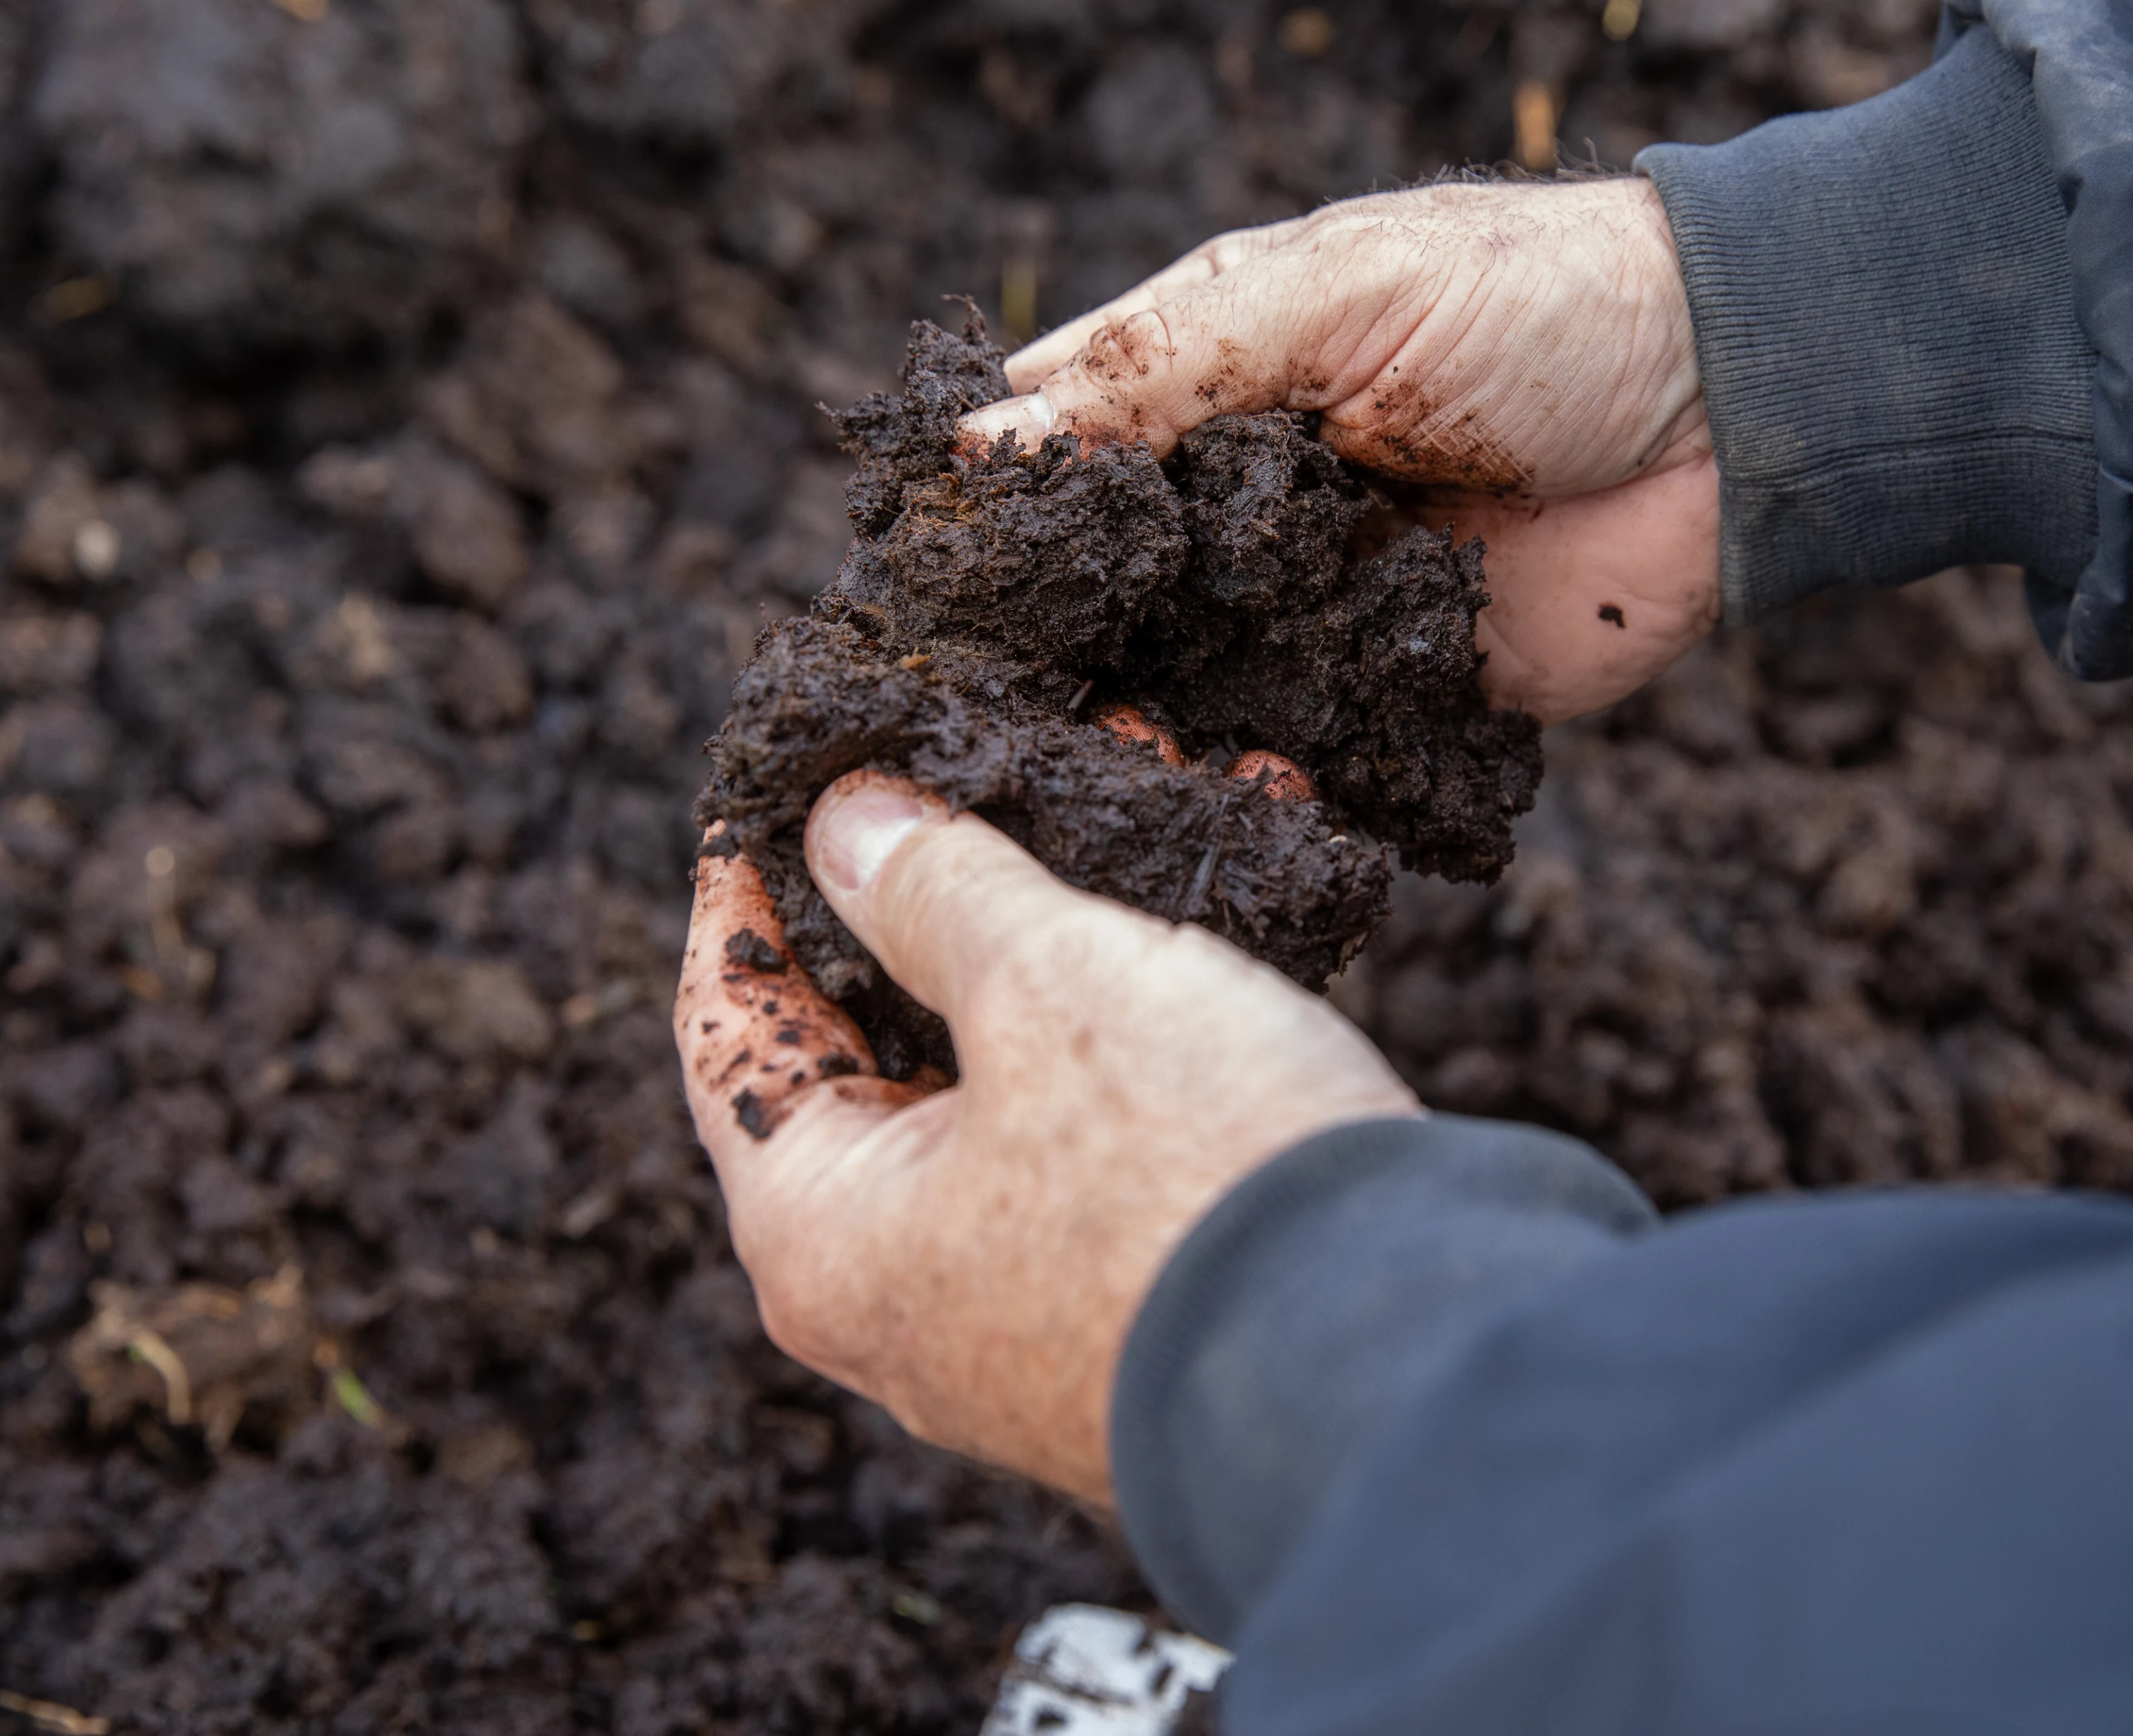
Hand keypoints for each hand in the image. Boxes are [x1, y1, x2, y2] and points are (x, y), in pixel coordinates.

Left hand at [673, 774, 1418, 1502]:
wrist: (1404, 1376)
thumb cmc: (1186, 1181)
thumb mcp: (1049, 985)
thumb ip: (935, 889)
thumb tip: (848, 824)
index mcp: (820, 1236)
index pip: (728, 1035)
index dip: (744, 896)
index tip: (770, 793)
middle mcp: (903, 1297)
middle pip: (881, 1044)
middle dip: (948, 883)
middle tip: (975, 757)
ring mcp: (1026, 1312)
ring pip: (1018, 1067)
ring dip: (1076, 920)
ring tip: (1139, 774)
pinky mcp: (1144, 1297)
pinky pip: (1114, 1116)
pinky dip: (1156, 999)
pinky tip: (1228, 878)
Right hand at [963, 178, 1721, 724]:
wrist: (1734, 412)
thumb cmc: (1533, 305)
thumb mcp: (1331, 297)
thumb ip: (1160, 370)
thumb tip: (975, 449)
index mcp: (1203, 388)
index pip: (1047, 459)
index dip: (980, 525)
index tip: (914, 602)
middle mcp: (1237, 511)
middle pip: (1098, 603)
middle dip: (1048, 662)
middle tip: (986, 726)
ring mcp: (1307, 612)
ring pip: (1182, 696)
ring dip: (1140, 741)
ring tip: (1098, 777)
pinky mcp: (1392, 700)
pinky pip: (1301, 761)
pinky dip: (1261, 792)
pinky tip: (1222, 813)